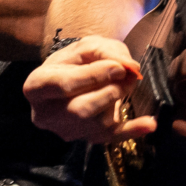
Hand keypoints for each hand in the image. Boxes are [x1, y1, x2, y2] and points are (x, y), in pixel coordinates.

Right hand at [24, 35, 155, 143]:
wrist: (70, 79)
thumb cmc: (73, 62)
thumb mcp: (83, 47)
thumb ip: (104, 52)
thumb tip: (129, 69)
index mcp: (36, 87)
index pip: (63, 85)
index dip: (93, 76)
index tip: (119, 68)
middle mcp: (45, 115)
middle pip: (80, 109)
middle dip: (110, 92)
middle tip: (127, 77)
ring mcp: (65, 130)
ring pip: (97, 123)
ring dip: (118, 102)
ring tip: (126, 84)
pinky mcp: (85, 138)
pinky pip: (111, 137)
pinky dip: (133, 130)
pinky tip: (149, 124)